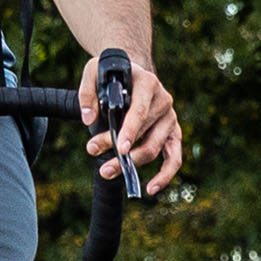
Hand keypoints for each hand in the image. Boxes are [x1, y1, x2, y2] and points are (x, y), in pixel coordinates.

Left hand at [80, 58, 187, 191]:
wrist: (132, 72)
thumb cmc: (112, 74)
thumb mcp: (93, 72)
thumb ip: (87, 93)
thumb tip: (87, 119)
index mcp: (148, 84)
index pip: (141, 111)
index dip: (131, 130)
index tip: (120, 148)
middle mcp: (164, 101)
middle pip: (144, 134)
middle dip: (119, 151)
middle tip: (96, 158)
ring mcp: (170, 119)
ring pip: (155, 148)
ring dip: (132, 164)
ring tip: (107, 172)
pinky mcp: (172, 133)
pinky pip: (173, 158)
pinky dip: (165, 175)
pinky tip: (151, 188)